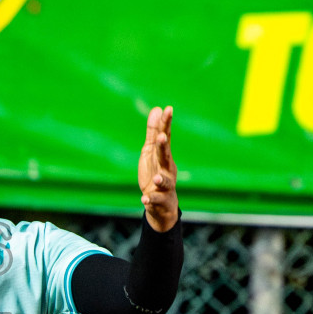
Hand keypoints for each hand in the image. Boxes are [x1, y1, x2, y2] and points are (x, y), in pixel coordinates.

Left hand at [138, 105, 178, 231]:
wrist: (162, 204)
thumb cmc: (156, 173)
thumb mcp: (151, 151)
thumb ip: (153, 133)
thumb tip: (157, 109)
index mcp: (164, 156)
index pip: (166, 138)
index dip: (166, 124)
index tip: (168, 109)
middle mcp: (167, 169)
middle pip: (165, 157)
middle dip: (163, 147)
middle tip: (161, 137)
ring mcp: (164, 185)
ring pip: (164, 181)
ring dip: (161, 178)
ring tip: (156, 178)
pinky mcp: (159, 199)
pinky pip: (155, 199)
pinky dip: (150, 199)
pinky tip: (144, 198)